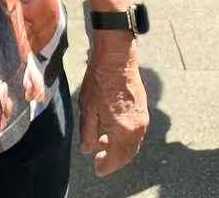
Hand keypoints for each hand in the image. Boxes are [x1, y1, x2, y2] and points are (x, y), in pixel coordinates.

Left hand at [78, 37, 147, 175]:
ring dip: (119, 148)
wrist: (116, 58)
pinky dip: (125, 138)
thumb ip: (87, 132)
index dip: (106, 166)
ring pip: (133, 144)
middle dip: (114, 160)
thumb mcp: (87, 107)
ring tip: (102, 144)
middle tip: (99, 161)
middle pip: (127, 154)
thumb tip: (86, 150)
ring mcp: (143, 119)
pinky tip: (112, 130)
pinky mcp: (143, 109)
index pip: (116, 158)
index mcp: (123, 130)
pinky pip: (136, 132)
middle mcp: (137, 128)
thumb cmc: (99, 80)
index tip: (97, 170)